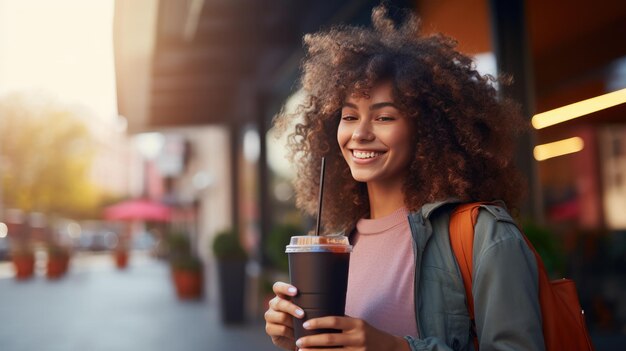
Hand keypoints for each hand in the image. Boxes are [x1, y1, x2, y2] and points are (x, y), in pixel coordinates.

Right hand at [264, 281, 304, 349]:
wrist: (297, 337)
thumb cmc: (303, 318)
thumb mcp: (305, 308)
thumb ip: (306, 301)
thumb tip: (317, 296)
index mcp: (281, 296)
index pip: (278, 287)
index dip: (285, 288)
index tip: (296, 292)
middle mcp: (274, 304)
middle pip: (280, 303)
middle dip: (292, 308)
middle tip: (302, 314)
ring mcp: (270, 316)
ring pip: (281, 317)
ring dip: (293, 322)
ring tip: (302, 326)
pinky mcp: (269, 328)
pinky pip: (281, 329)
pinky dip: (291, 332)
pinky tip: (296, 334)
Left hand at [295, 316, 409, 350]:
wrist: (388, 348)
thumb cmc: (367, 333)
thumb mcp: (358, 323)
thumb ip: (342, 322)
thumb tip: (319, 315)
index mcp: (357, 324)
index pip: (334, 321)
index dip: (318, 322)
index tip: (305, 324)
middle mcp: (358, 338)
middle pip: (330, 340)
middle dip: (312, 341)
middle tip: (298, 341)